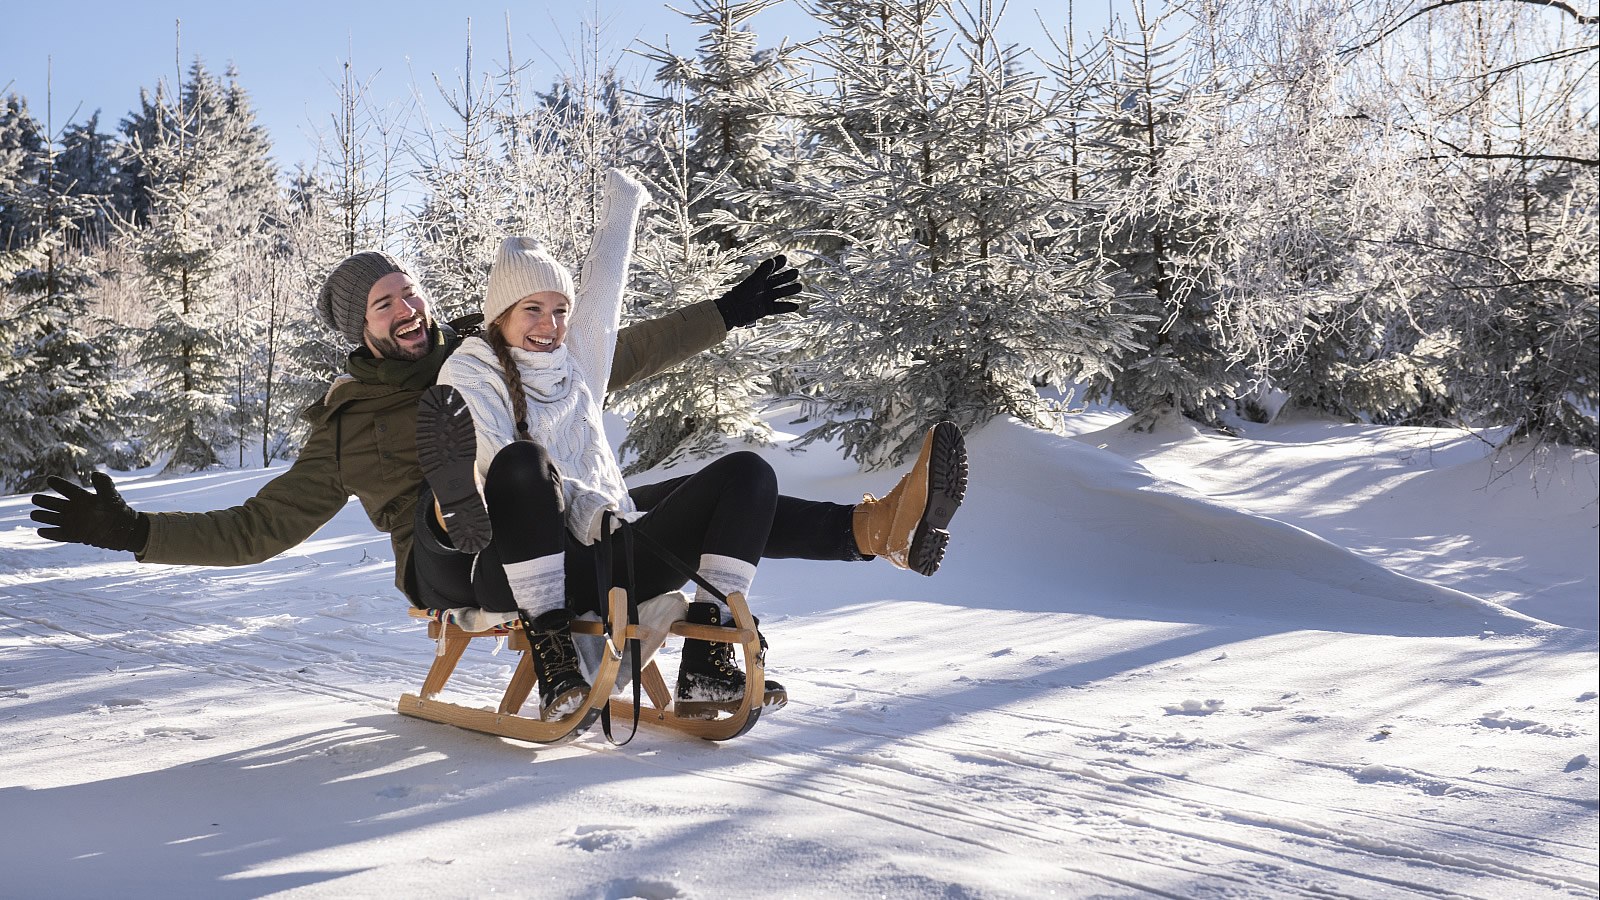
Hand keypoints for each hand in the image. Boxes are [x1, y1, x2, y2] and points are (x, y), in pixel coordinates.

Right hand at [31, 473, 149, 552]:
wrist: (126, 531)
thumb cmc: (118, 511)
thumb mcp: (111, 496)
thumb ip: (104, 484)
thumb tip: (95, 474)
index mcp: (83, 498)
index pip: (68, 489)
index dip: (59, 484)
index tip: (49, 479)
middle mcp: (77, 510)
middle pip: (56, 504)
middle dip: (45, 501)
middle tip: (35, 498)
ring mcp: (75, 523)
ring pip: (55, 519)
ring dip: (44, 517)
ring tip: (34, 514)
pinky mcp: (77, 536)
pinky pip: (61, 534)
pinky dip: (51, 534)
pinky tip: (41, 531)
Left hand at [714, 254, 801, 328]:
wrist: (734, 311)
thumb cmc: (741, 294)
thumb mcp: (753, 281)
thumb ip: (763, 271)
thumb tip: (772, 260)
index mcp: (759, 279)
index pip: (771, 270)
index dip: (777, 264)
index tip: (784, 258)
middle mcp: (764, 288)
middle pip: (778, 281)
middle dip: (787, 277)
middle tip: (796, 273)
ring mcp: (766, 298)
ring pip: (780, 293)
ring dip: (789, 290)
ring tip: (799, 287)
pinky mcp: (767, 309)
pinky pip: (779, 308)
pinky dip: (786, 307)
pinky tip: (795, 306)